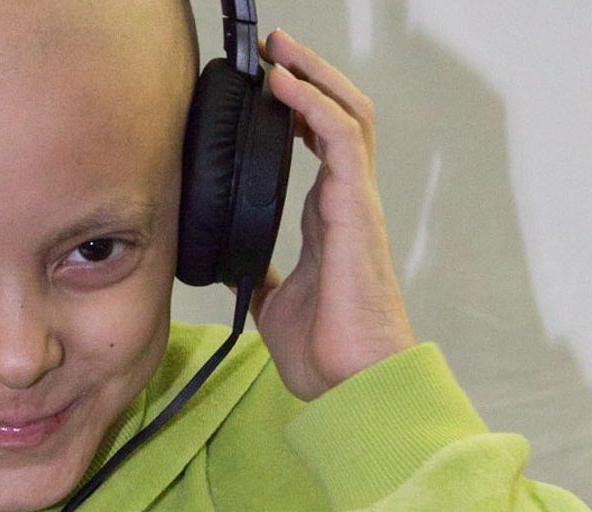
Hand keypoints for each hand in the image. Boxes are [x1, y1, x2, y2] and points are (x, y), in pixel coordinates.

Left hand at [248, 29, 416, 400]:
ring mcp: (356, 202)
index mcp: (330, 217)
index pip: (321, 142)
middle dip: (310, 73)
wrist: (350, 383)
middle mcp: (347, 201)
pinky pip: (342, 140)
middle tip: (274, 46)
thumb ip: (261, 277)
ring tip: (280, 48)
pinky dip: (314, 105)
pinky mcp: (356, 209)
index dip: (299, 105)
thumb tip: (235, 267)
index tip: (268, 80)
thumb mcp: (273, 303)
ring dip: (313, 76)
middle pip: (340, 115)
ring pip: (347, 115)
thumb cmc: (327, 351)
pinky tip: (285, 86)